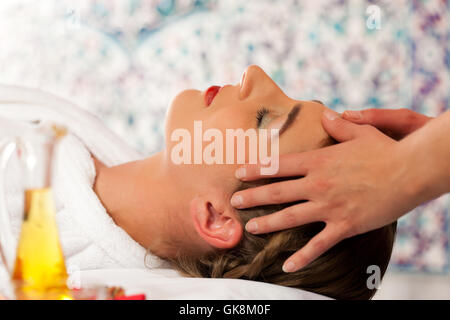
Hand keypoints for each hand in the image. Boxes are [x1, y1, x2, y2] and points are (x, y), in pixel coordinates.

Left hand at [231, 110, 427, 272]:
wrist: (409, 172)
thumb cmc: (385, 151)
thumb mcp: (360, 132)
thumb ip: (339, 124)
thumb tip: (326, 112)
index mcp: (319, 161)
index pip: (278, 165)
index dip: (256, 169)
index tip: (239, 173)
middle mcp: (318, 184)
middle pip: (277, 192)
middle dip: (253, 197)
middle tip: (234, 201)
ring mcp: (329, 207)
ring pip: (290, 218)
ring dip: (268, 224)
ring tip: (250, 228)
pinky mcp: (344, 226)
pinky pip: (318, 245)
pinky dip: (302, 257)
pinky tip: (287, 266)